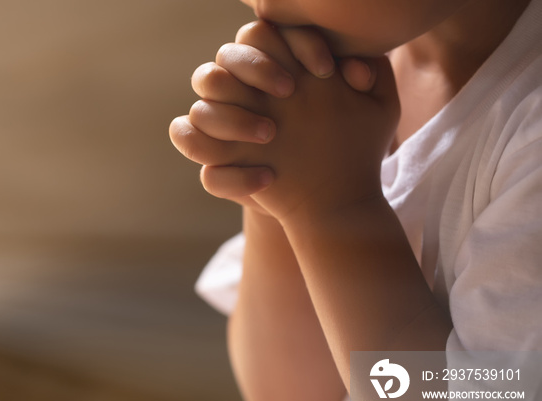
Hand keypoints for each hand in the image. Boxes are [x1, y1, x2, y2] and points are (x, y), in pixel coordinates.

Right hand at [170, 21, 377, 214]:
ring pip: (199, 108)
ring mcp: (226, 130)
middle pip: (222, 59)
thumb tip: (355, 69)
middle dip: (254, 67)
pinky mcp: (219, 165)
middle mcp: (243, 94)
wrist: (335, 197)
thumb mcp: (374, 111)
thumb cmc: (351, 145)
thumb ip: (372, 75)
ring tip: (271, 136)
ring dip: (231, 118)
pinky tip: (267, 179)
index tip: (324, 70)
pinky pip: (195, 154)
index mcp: (275, 69)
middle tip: (290, 92)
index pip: (263, 33)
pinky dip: (225, 170)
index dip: (289, 42)